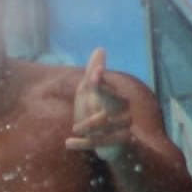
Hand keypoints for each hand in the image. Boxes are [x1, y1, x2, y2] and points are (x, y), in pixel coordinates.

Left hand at [65, 48, 131, 162]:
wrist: (106, 138)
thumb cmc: (96, 109)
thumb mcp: (90, 91)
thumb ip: (93, 72)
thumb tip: (100, 48)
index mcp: (115, 95)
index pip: (106, 89)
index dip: (100, 82)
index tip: (94, 73)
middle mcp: (124, 110)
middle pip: (108, 109)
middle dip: (92, 116)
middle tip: (76, 122)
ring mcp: (124, 126)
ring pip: (104, 126)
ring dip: (87, 128)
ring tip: (75, 129)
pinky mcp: (120, 141)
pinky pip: (101, 142)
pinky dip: (83, 143)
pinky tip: (68, 143)